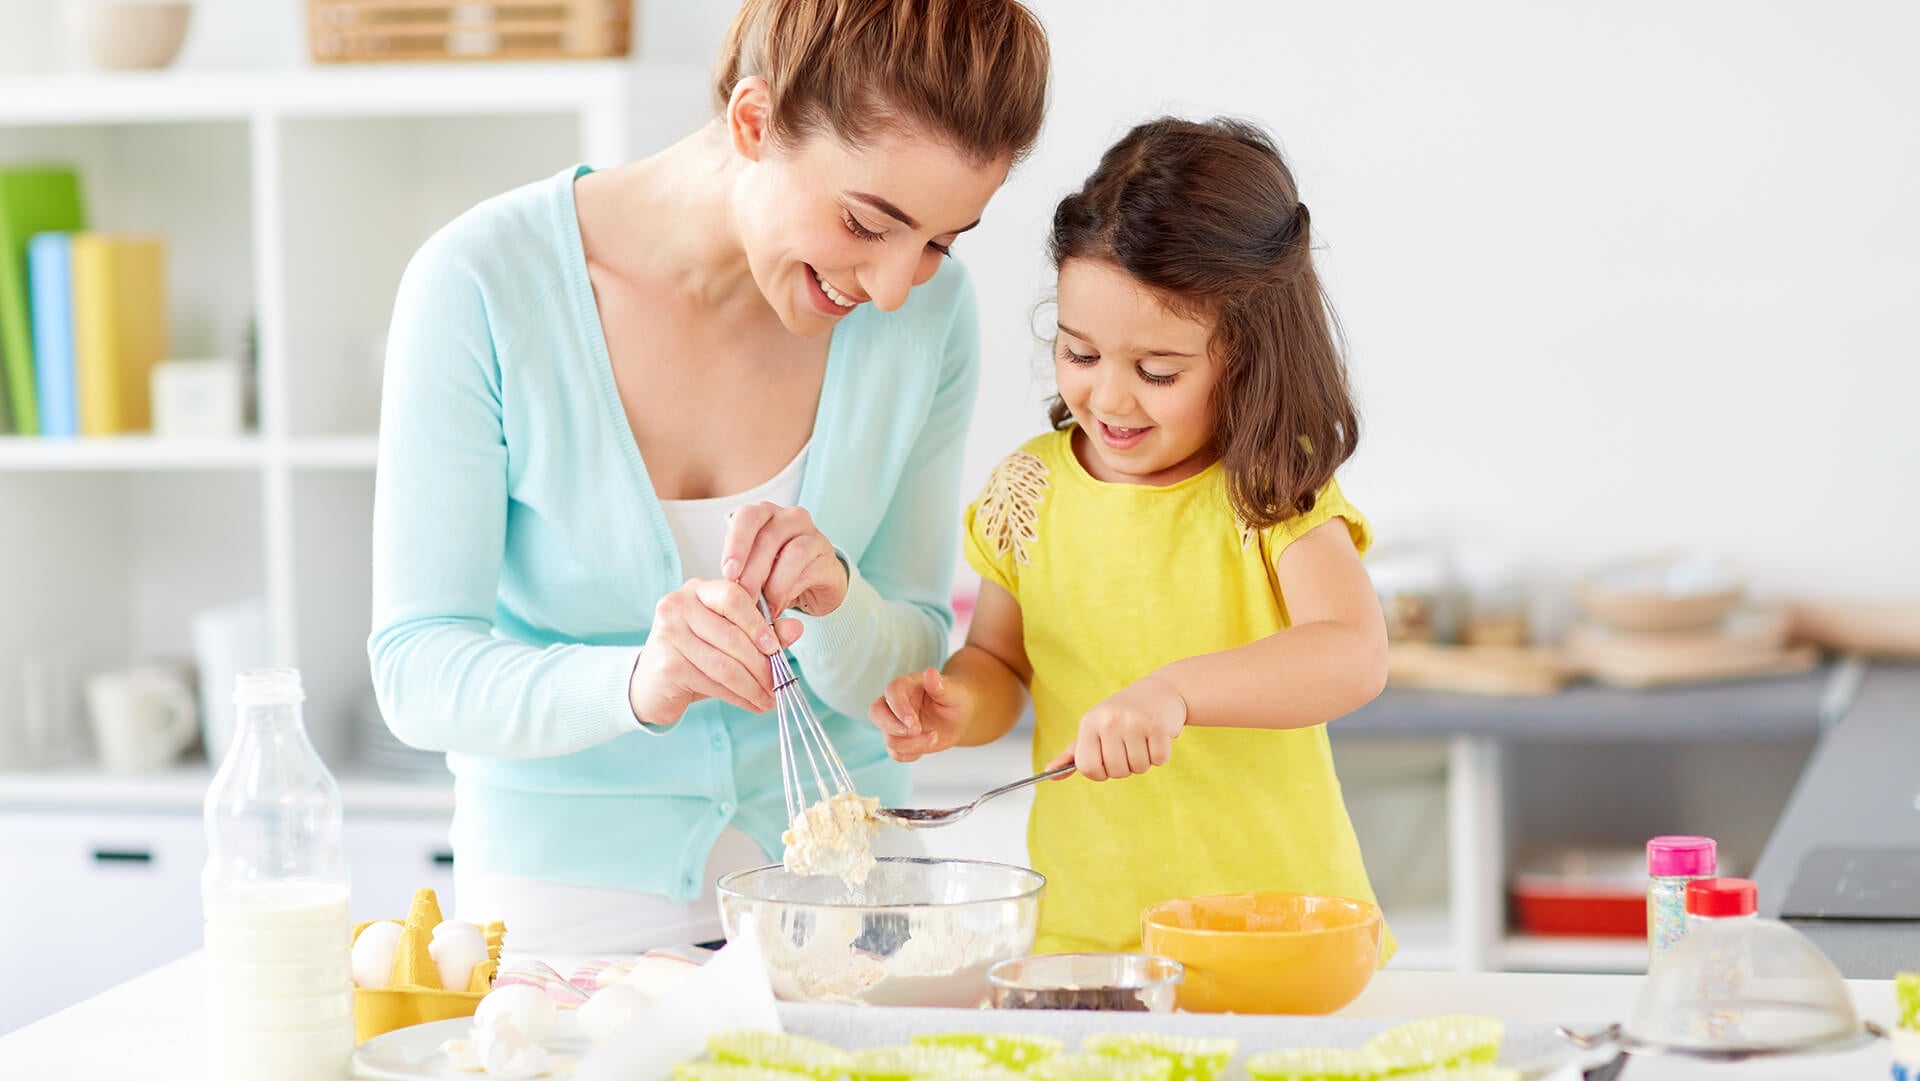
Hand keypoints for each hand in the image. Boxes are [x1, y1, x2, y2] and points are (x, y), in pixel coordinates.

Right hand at [628, 577, 801, 726]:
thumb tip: (797, 628)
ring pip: (725, 663)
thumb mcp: (730, 640)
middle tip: (780, 683)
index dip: (758, 623)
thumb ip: (763, 632)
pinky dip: (738, 696)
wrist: (651, 684)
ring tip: (769, 699)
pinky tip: (751, 704)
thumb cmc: (694, 657)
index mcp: (698, 590)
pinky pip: (713, 682)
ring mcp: (668, 633)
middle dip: (762, 665)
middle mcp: (678, 605)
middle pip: (732, 635)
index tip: (776, 649)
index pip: (733, 596)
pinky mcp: (667, 663)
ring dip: (753, 686)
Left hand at [721, 502, 849, 616]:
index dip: (736, 544)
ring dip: (774, 584)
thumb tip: (729, 592)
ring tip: (764, 605)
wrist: (816, 583)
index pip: (747, 517)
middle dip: (752, 572)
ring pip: (792, 553)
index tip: (728, 573)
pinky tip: (781, 604)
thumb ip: (742, 573)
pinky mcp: (826, 553)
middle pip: (768, 538)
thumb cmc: (779, 572)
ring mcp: (811, 533)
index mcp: (765, 515)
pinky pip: (809, 569)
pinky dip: (790, 589)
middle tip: (744, 597)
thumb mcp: (755, 570)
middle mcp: (789, 518)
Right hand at [868, 668, 973, 761]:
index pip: (891, 692)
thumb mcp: (954, 692)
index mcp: (906, 685)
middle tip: (918, 731)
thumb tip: (930, 672)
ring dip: (910, 743)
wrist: (958, 718)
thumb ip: (941, 685)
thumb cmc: (955, 699)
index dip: (899, 708)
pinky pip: (895, 753)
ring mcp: (895, 723)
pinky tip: (927, 745)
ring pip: (888, 737)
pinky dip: (910, 754)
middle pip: (876, 712)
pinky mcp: (899, 740)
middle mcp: (895, 703)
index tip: (914, 724)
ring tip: (934, 736)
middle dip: (894, 727)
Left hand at [1043, 673, 1187, 780]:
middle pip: (1116, 771)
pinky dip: (1161, 754)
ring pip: (1139, 768)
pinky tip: (1158, 736)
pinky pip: (1159, 760)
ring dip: (1145, 760)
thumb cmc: (1122, 714)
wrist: (1160, 690)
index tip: (1108, 761)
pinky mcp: (1158, 725)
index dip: (1100, 772)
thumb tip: (1049, 773)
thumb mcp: (1095, 727)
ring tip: (1144, 738)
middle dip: (1126, 767)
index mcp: (1089, 722)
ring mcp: (1133, 722)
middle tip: (1131, 745)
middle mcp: (1108, 721)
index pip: (1087, 767)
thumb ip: (1073, 753)